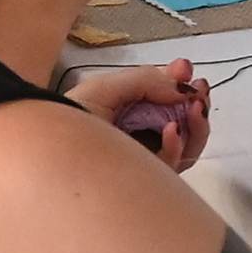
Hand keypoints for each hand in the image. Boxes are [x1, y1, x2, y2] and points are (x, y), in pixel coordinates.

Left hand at [71, 57, 210, 168]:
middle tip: (200, 91)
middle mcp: (141, 135)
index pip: (166, 99)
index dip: (181, 85)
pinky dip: (177, 148)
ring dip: (196, 125)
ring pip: (188, 145)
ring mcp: (145, 159)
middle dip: (197, 103)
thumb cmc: (67, 120)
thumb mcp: (105, 88)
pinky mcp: (146, 180)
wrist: (51, 155)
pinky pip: (173, 166)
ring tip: (193, 107)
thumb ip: (145, 80)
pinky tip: (171, 131)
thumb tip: (182, 86)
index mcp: (130, 112)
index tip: (188, 72)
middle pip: (185, 122)